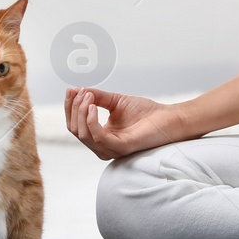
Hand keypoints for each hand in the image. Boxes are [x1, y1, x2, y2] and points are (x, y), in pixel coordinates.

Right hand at [64, 86, 189, 159]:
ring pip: (83, 134)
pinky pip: (98, 137)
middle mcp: (103, 146)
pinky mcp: (121, 147)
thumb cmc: (145, 113)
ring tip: (88, 96)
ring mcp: (111, 149)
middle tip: (81, 92)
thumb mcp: (116, 101)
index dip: (70, 108)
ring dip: (81, 112)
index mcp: (100, 137)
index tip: (70, 90)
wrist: (168, 118)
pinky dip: (91, 121)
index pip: (75, 126)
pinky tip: (93, 106)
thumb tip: (77, 90)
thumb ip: (97, 97)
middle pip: (75, 130)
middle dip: (74, 109)